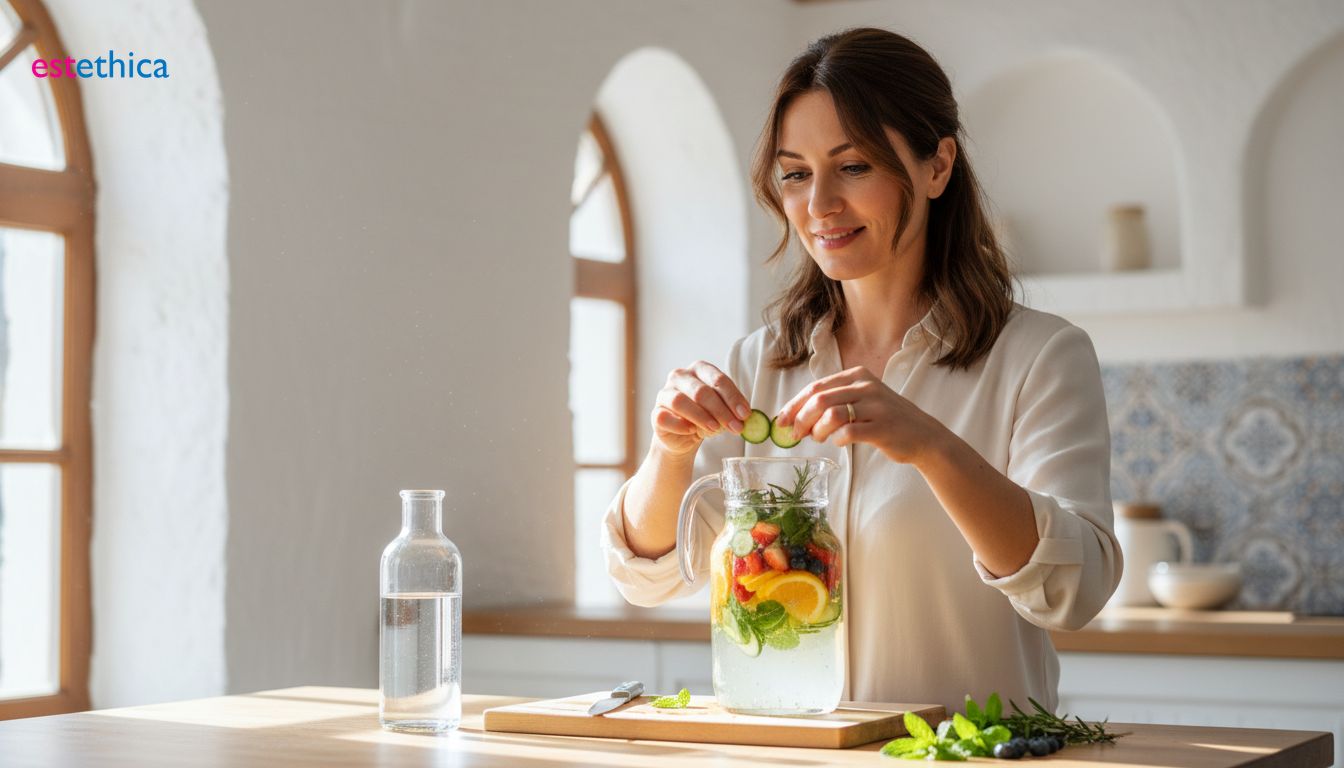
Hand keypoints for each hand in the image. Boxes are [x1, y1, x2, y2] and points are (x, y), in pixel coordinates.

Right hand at [651, 361, 751, 457]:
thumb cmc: (706, 418)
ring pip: (680, 401)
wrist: (683, 437)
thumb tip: (744, 419)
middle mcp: (680, 376)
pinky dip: (680, 425)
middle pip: (701, 391)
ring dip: (701, 417)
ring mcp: (664, 394)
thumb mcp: (723, 412)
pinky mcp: (655, 413)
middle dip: (721, 410)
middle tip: (735, 427)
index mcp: (700, 369)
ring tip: (715, 429)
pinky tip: (692, 431)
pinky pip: (665, 417)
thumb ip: (732, 412)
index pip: (718, 379)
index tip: (745, 415)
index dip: (733, 397)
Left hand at [774, 366, 947, 465]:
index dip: (794, 404)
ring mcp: (875, 405)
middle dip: (800, 418)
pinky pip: (847, 432)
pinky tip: (839, 442)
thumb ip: (833, 403)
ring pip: (830, 414)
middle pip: (819, 399)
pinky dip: (836, 439)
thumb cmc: (886, 420)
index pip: (816, 387)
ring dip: (816, 430)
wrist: (924, 436)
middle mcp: (866, 386)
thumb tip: (796, 419)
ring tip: (818, 439)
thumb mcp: (862, 401)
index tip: (782, 420)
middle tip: (795, 434)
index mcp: (858, 375)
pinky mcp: (881, 427)